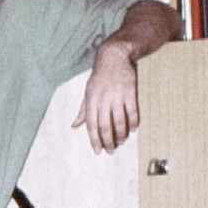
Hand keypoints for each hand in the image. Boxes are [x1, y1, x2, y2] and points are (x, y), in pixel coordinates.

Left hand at [72, 39, 138, 153]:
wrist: (114, 56)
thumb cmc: (99, 76)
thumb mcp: (88, 91)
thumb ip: (82, 110)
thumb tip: (74, 125)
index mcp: (91, 99)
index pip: (91, 124)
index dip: (94, 139)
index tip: (98, 151)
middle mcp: (103, 98)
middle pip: (105, 125)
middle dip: (108, 141)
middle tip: (111, 151)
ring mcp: (117, 95)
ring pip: (119, 121)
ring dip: (120, 134)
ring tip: (121, 142)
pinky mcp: (130, 91)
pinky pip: (132, 111)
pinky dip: (133, 123)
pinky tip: (133, 130)